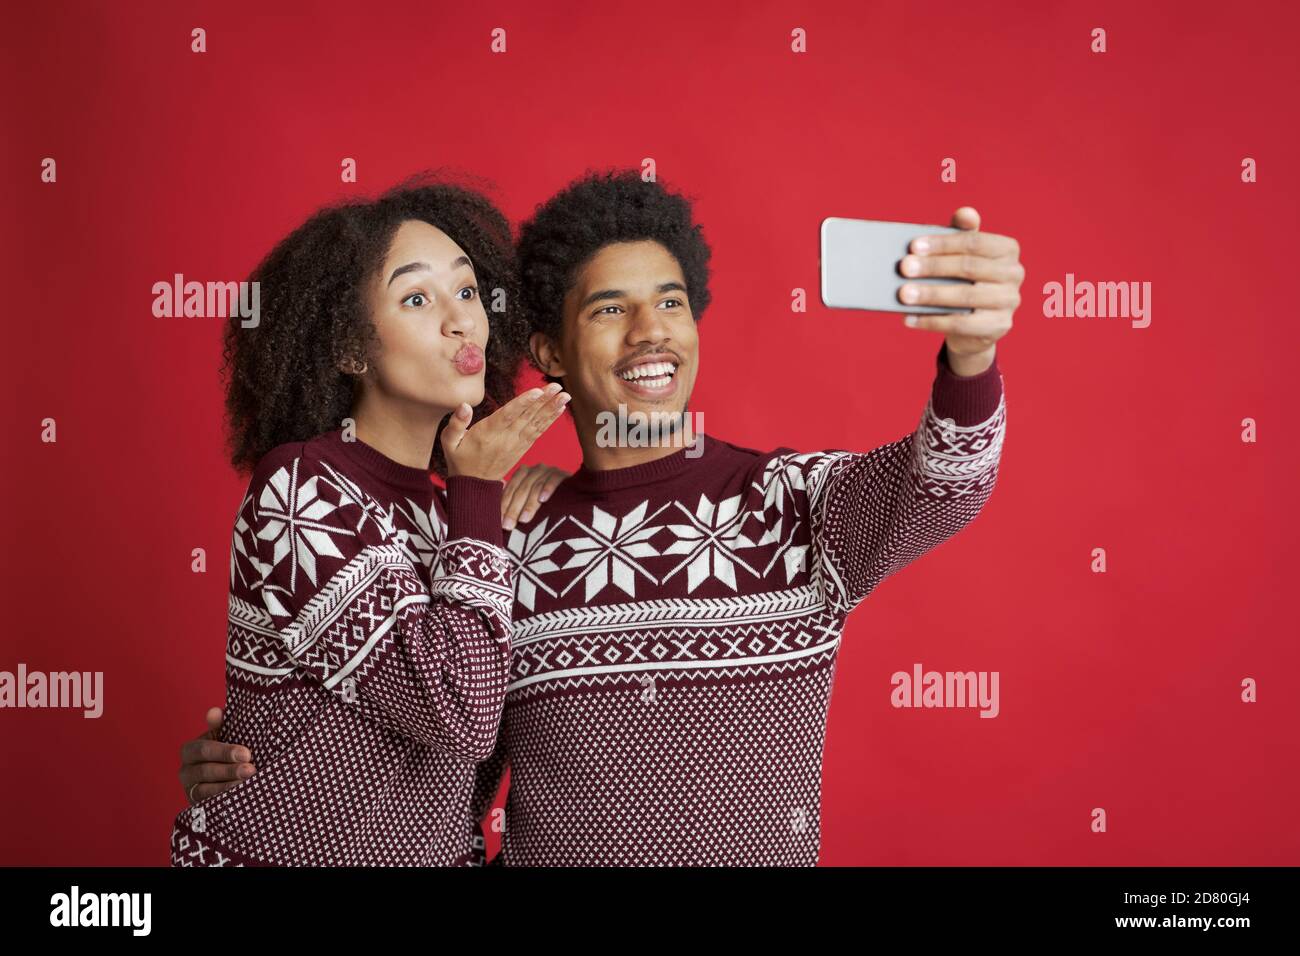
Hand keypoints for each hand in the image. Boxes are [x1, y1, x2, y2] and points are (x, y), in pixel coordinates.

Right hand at [177, 706, 254, 803]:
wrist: (233, 778)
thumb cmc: (230, 752)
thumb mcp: (226, 737)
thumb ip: (221, 725)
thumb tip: (214, 712)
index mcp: (191, 750)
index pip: (203, 749)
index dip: (224, 751)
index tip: (246, 753)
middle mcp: (185, 770)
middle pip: (204, 770)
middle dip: (229, 770)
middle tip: (251, 769)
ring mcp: (190, 790)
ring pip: (205, 790)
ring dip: (228, 786)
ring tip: (249, 782)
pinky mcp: (197, 807)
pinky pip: (209, 804)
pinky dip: (225, 799)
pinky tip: (241, 795)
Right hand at [442, 383, 570, 481]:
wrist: (475, 486)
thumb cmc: (460, 459)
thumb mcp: (449, 442)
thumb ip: (455, 423)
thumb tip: (464, 405)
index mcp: (488, 433)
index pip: (508, 415)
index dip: (523, 403)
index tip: (537, 391)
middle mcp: (505, 438)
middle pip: (527, 416)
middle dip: (543, 401)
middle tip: (558, 386)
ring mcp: (516, 443)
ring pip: (536, 423)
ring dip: (551, 409)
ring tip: (565, 395)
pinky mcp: (522, 448)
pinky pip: (538, 432)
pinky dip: (549, 421)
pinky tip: (559, 409)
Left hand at [501, 464, 569, 529]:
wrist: (573, 496)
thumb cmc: (548, 504)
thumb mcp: (530, 502)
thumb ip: (516, 505)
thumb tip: (497, 521)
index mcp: (523, 473)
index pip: (510, 489)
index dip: (504, 506)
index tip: (500, 523)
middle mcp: (535, 469)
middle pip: (521, 489)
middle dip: (513, 509)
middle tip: (508, 526)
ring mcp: (549, 470)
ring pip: (535, 486)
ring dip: (529, 504)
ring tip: (524, 519)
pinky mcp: (563, 474)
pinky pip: (553, 480)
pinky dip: (547, 489)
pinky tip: (543, 500)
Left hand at [897, 206, 1021, 374]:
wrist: (975, 325)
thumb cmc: (964, 278)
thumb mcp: (961, 254)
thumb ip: (961, 232)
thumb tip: (965, 212)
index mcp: (1007, 249)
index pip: (975, 242)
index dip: (943, 243)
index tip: (914, 246)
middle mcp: (1014, 273)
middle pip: (970, 267)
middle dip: (933, 267)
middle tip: (904, 268)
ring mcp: (1009, 301)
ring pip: (966, 297)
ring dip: (931, 295)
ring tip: (904, 294)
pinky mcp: (998, 326)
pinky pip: (961, 324)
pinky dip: (932, 321)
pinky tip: (909, 318)